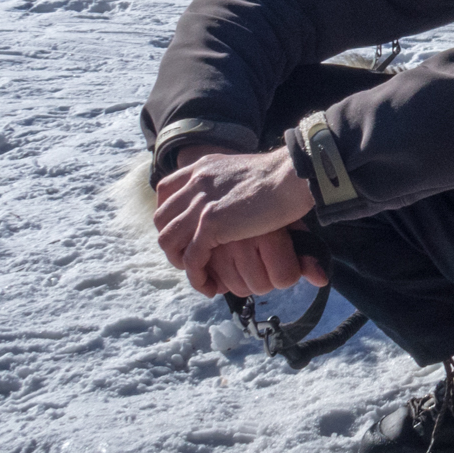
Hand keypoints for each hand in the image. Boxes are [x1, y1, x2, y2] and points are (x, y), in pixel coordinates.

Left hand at [154, 146, 315, 296]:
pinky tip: (209, 285)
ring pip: (169, 240)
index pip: (166, 190)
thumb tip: (237, 198)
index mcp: (203, 167)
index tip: (180, 230)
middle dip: (170, 241)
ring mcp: (200, 203)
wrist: (292, 176)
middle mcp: (196, 183)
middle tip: (188, 256)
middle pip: (161, 217)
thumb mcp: (245, 172)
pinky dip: (196, 276)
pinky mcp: (211, 223)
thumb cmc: (283, 176)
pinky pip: (192, 258)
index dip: (167, 213)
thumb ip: (232, 183)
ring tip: (197, 273)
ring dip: (178, 261)